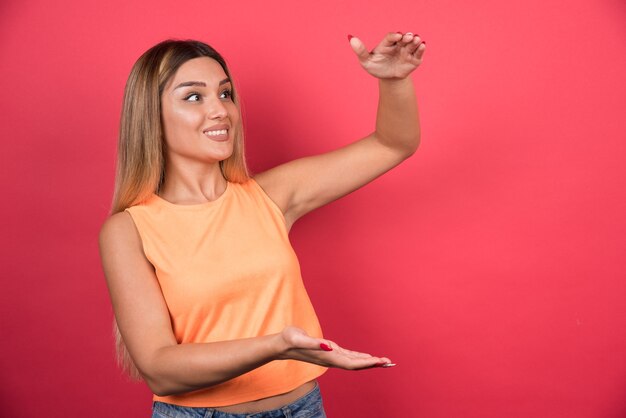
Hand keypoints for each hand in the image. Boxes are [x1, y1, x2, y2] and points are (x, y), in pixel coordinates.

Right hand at [275, 326, 394, 369]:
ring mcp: (331, 356)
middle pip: (356, 364)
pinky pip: (349, 356)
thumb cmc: (289, 339)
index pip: (351, 363)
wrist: (281, 345)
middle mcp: (331, 358)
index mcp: (327, 356)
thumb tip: (329, 346)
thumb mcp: (299, 339)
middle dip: (373, 364)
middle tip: (390, 362)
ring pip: (354, 361)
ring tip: (384, 361)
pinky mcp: (329, 351)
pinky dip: (360, 357)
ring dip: (369, 362)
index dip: (366, 363)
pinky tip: (368, 357)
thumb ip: (314, 344)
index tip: (380, 361)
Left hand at [348, 32, 425, 79]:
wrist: (387, 79)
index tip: (397, 36)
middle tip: (408, 37)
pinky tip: (422, 45)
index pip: (391, 37)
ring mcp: (407, 51)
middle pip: (404, 38)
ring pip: (413, 44)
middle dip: (407, 36)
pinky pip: (419, 53)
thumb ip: (360, 50)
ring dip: (415, 40)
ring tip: (416, 40)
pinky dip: (421, 49)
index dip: (394, 36)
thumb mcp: (366, 61)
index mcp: (387, 43)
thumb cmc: (376, 67)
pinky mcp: (414, 59)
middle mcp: (399, 45)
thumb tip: (350, 37)